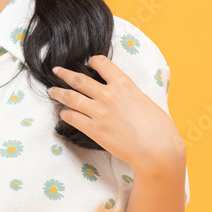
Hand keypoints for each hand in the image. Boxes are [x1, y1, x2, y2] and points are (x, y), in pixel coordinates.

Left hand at [47, 56, 184, 172]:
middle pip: (79, 79)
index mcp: (124, 84)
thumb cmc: (159, 128)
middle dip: (65, 74)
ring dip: (59, 93)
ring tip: (52, 91)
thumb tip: (127, 94)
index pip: (102, 64)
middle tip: (57, 71)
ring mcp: (99, 112)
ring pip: (71, 97)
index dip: (93, 61)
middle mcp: (108, 95)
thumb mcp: (147, 100)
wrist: (156, 150)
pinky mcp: (94, 130)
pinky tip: (63, 113)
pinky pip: (72, 118)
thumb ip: (132, 94)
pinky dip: (65, 114)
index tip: (88, 63)